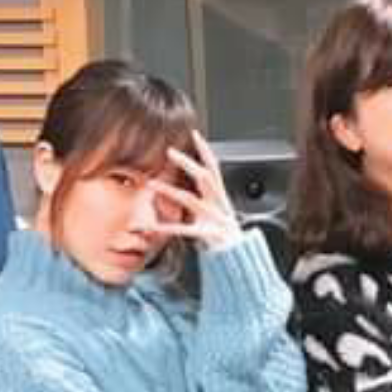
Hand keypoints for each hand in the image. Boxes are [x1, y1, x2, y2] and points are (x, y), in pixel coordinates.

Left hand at [152, 131, 243, 252]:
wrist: (239, 257)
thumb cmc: (225, 233)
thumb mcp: (218, 210)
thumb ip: (204, 196)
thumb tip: (188, 182)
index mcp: (220, 197)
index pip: (214, 168)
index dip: (206, 151)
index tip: (195, 134)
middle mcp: (218, 205)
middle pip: (205, 178)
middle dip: (188, 164)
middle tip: (170, 151)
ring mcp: (215, 219)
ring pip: (191, 201)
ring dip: (170, 191)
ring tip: (152, 184)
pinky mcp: (209, 235)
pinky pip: (187, 230)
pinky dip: (170, 228)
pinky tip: (156, 226)